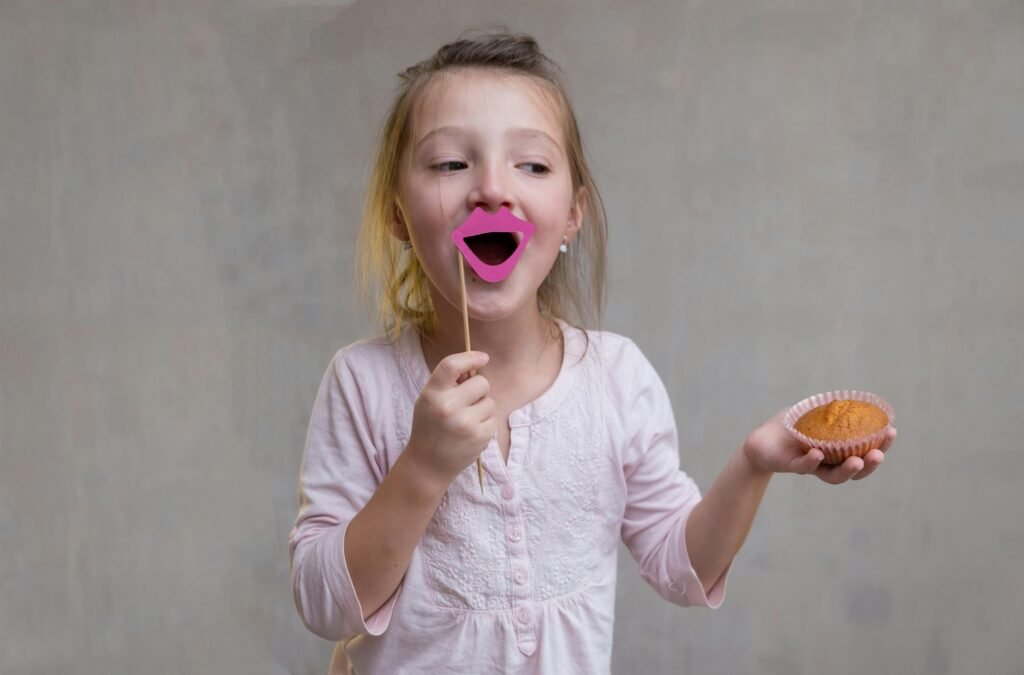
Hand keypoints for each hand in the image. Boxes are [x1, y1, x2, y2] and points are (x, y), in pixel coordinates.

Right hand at [405, 351, 495, 488]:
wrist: (428, 464)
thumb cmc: (429, 428)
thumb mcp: (429, 401)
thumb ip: (448, 383)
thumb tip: (475, 366)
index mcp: (432, 394)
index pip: (451, 365)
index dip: (470, 357)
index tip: (482, 357)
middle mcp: (448, 407)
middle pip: (481, 382)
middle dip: (478, 389)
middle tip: (466, 402)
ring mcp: (465, 423)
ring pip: (490, 402)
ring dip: (481, 409)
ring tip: (465, 422)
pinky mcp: (480, 436)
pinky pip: (493, 419)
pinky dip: (485, 424)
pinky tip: (470, 433)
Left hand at [742, 408, 897, 484]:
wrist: (760, 441)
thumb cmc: (790, 426)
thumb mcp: (812, 413)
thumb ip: (831, 408)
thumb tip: (853, 396)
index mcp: (837, 451)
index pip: (863, 451)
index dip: (880, 445)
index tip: (892, 431)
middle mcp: (828, 463)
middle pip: (854, 469)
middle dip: (869, 464)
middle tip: (879, 455)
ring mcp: (810, 466)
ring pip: (832, 475)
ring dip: (847, 470)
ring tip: (857, 461)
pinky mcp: (790, 465)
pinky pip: (803, 467)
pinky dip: (811, 462)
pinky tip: (818, 455)